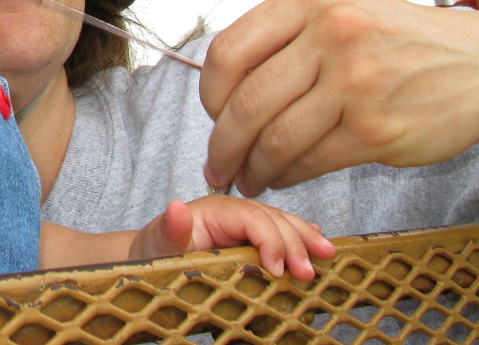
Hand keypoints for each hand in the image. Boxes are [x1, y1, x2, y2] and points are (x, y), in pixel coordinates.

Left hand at [127, 196, 333, 279]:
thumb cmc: (155, 252)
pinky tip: (318, 242)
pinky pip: (280, 234)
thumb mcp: (158, 244)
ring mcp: (244, 226)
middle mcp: (234, 213)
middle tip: (309, 272)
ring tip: (327, 254)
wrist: (151, 260)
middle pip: (272, 219)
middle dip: (295, 242)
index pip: (251, 217)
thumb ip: (169, 229)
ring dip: (305, 238)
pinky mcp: (250, 240)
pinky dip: (301, 237)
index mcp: (215, 210)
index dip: (269, 239)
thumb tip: (176, 207)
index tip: (278, 269)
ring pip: (282, 224)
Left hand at [198, 0, 478, 195]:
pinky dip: (287, 177)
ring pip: (275, 138)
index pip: (229, 50)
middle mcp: (330, 33)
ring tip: (247, 178)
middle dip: (222, 143)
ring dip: (252, 167)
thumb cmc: (402, 37)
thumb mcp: (340, 5)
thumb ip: (283, 32)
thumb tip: (221, 79)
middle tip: (216, 163)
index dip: (210, 93)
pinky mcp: (376, 129)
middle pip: (247, 102)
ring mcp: (355, 82)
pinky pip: (310, 161)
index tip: (212, 113)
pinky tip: (283, 179)